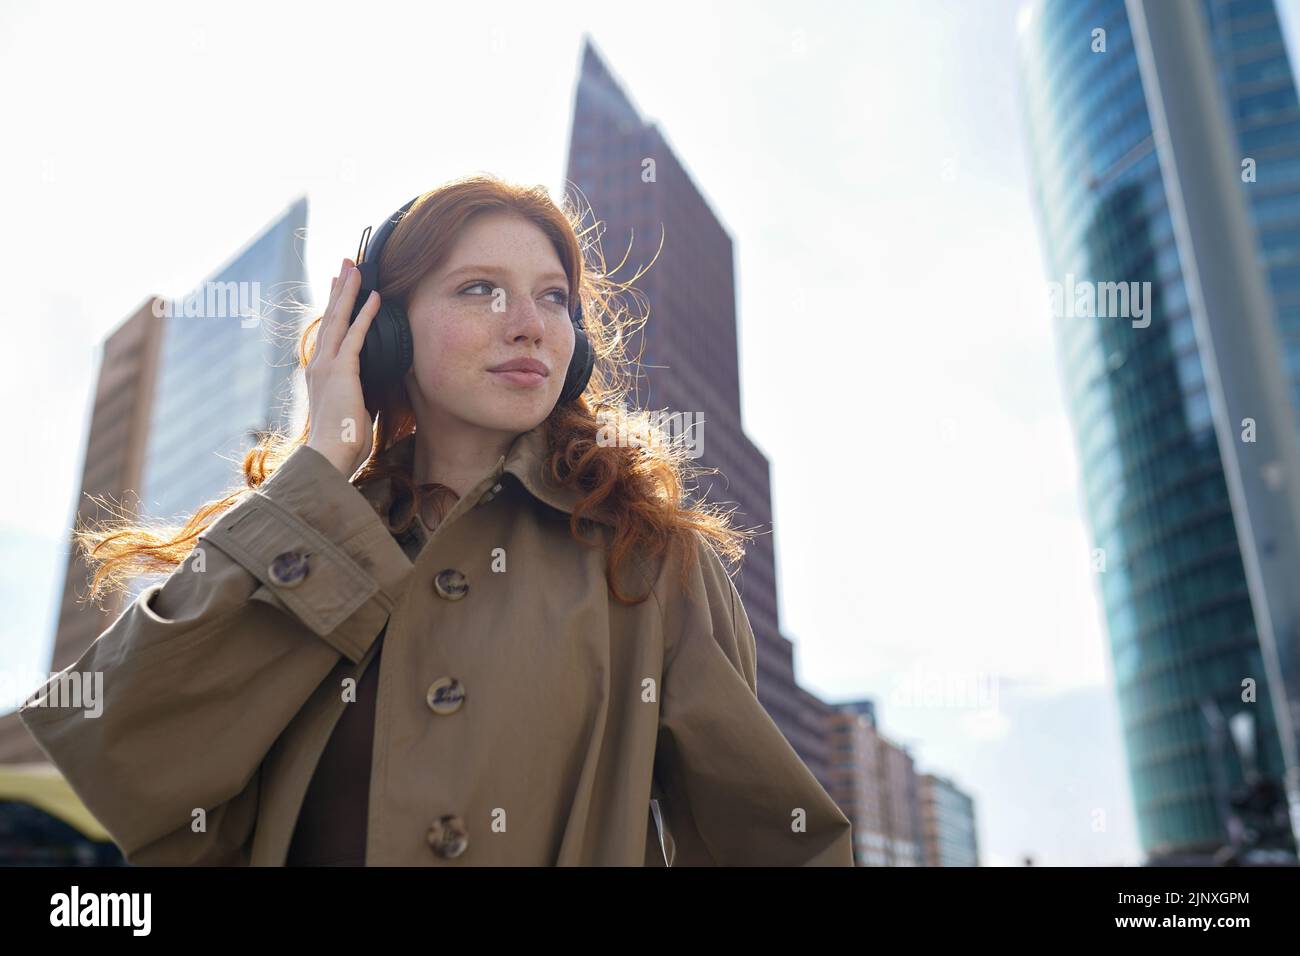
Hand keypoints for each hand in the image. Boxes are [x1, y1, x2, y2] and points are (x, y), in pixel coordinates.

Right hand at [304, 257, 382, 476]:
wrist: (329, 457)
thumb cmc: (341, 444)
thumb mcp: (350, 412)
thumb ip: (356, 395)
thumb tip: (368, 393)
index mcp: (319, 374)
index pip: (328, 333)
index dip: (334, 308)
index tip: (338, 288)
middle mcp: (318, 364)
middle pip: (330, 317)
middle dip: (339, 289)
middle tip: (345, 265)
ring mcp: (327, 366)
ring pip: (339, 319)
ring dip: (349, 291)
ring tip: (356, 268)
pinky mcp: (342, 371)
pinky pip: (356, 335)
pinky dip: (365, 314)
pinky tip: (375, 297)